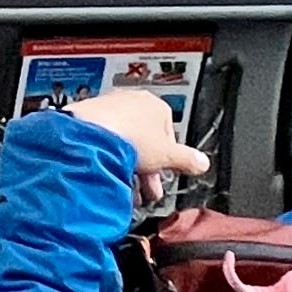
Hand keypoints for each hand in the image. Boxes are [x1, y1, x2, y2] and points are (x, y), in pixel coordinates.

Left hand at [71, 89, 209, 202]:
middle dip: (148, 168)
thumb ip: (187, 160)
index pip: (169, 135)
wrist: (91, 135)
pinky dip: (109, 156)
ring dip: (129, 166)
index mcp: (156, 105)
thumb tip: (201, 163)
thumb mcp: (168, 156)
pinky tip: (108, 175)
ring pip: (125, 140)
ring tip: (127, 189)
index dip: (167, 161)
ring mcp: (110, 106)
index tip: (163, 177)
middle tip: (146, 189)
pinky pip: (105, 138)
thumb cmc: (129, 139)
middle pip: (146, 140)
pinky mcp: (90, 115)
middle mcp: (133, 101)